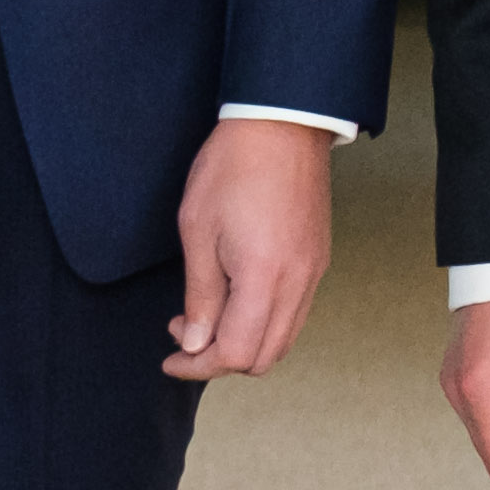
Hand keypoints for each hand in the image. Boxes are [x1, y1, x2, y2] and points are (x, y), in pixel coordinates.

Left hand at [162, 118, 337, 380]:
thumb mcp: (198, 231)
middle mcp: (297, 284)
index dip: (198, 365)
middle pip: (264, 358)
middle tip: (185, 334)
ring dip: (244, 342)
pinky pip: (294, 314)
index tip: (171, 358)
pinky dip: (264, 323)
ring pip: (283, 340)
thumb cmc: (233, 167)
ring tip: (206, 316)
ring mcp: (313, 274)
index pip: (235, 353)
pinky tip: (236, 298)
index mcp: (264, 278)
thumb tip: (196, 343)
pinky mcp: (317, 261)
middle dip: (220, 360)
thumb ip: (201, 295)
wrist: (282, 124)